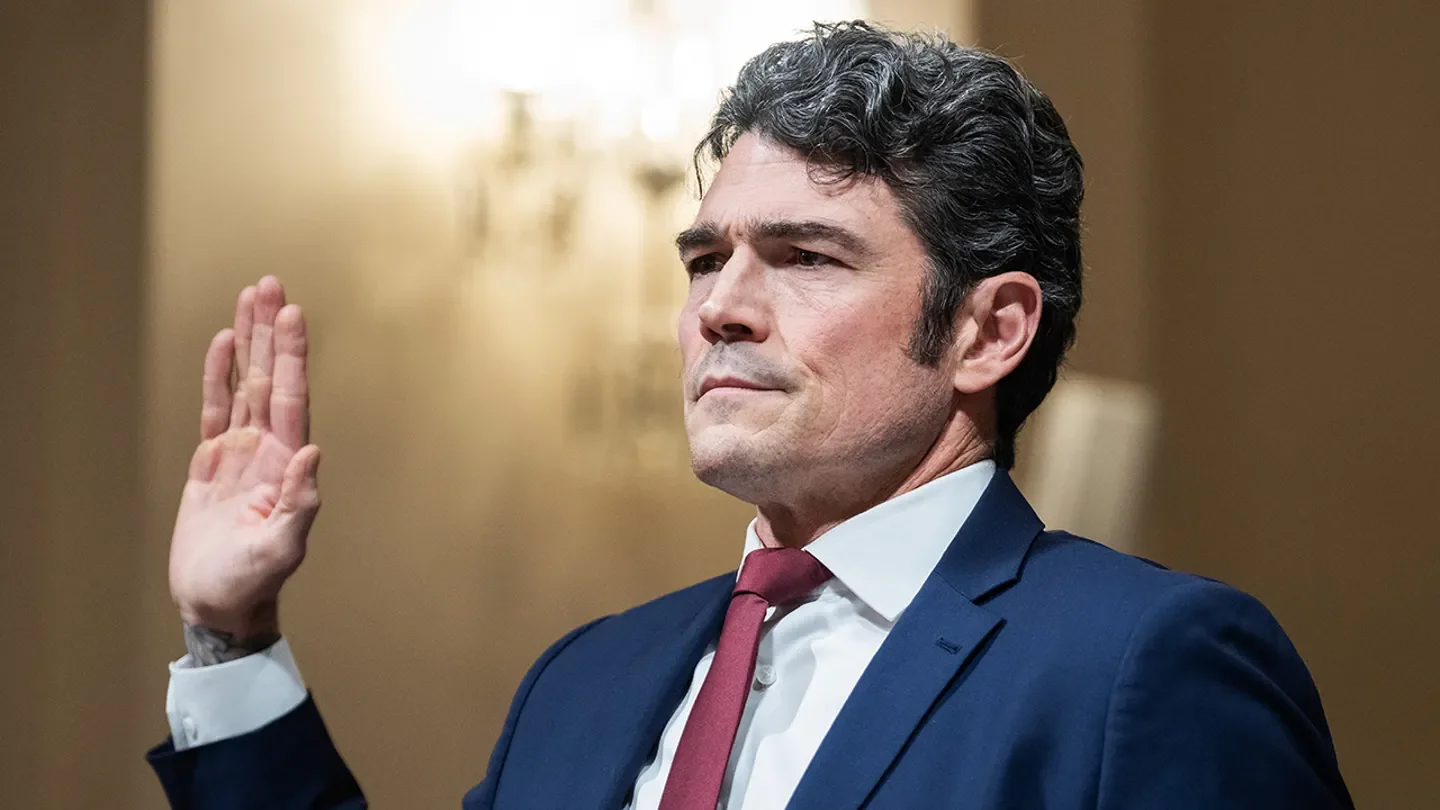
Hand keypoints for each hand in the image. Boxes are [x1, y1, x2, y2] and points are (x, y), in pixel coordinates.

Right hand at [168, 276, 320, 656]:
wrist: (220, 603)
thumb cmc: (253, 582)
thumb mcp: (281, 548)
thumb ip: (299, 503)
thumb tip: (312, 454)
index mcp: (286, 463)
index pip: (289, 396)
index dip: (290, 355)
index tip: (291, 313)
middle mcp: (268, 448)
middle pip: (268, 377)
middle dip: (270, 332)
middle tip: (270, 284)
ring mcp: (241, 452)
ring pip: (244, 383)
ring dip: (248, 342)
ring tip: (249, 297)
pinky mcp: (213, 462)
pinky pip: (215, 408)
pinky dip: (218, 375)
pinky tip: (223, 343)